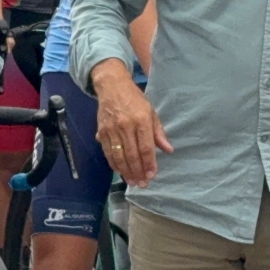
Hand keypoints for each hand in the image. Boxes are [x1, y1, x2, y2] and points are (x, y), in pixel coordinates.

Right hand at [92, 60, 171, 186]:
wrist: (111, 86)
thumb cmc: (135, 99)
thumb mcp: (151, 111)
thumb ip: (158, 132)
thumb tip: (168, 150)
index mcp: (141, 120)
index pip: (146, 147)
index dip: (149, 163)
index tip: (152, 175)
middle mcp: (126, 125)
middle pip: (132, 154)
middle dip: (138, 171)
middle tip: (142, 184)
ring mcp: (111, 129)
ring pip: (119, 156)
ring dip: (125, 171)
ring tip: (132, 181)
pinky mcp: (101, 131)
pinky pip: (107, 152)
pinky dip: (113, 163)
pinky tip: (119, 171)